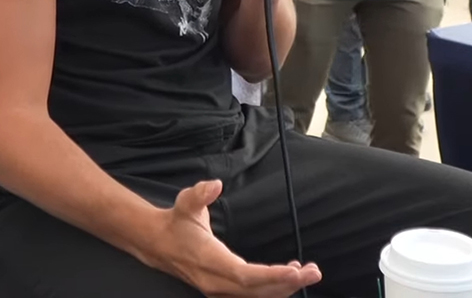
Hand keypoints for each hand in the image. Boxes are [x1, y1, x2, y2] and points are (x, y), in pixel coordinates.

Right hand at [149, 179, 321, 296]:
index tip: (296, 271)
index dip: (272, 276)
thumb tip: (215, 185)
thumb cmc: (177, 221)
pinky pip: (252, 294)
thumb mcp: (185, 201)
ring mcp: (219, 289)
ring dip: (283, 287)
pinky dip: (272, 287)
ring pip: (256, 296)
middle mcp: (216, 281)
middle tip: (314, 272)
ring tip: (307, 272)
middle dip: (288, 283)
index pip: (246, 276)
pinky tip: (287, 275)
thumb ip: (200, 192)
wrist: (158, 243)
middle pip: (257, 292)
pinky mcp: (223, 289)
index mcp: (210, 260)